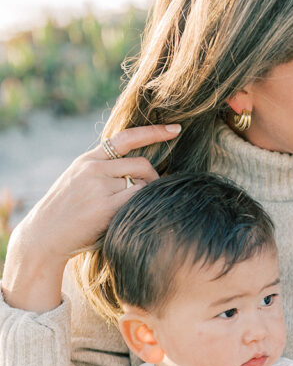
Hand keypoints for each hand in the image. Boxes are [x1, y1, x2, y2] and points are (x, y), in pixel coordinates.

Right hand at [1, 124, 179, 312]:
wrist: (43, 236)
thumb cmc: (67, 212)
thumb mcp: (79, 181)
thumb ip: (104, 171)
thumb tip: (141, 168)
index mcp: (88, 160)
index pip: (126, 137)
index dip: (153, 132)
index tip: (175, 129)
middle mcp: (93, 169)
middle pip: (142, 165)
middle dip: (153, 179)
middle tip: (151, 193)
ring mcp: (99, 188)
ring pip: (143, 184)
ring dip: (147, 196)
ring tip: (136, 208)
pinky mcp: (105, 208)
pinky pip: (139, 201)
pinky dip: (144, 206)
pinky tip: (136, 216)